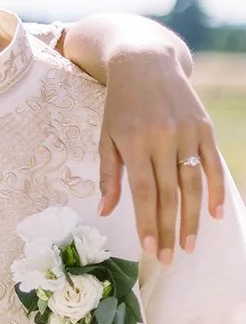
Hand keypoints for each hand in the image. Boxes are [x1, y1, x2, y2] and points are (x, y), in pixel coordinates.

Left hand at [98, 51, 224, 264]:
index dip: (148, 222)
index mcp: (134, 143)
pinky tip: (216, 215)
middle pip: (169, 194)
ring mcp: (187, 133)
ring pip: (193, 184)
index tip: (148, 249)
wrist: (145, 63)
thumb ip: (109, 175)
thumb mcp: (106, 136)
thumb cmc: (120, 106)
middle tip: (168, 259)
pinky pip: (212, 165)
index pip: (144, 192)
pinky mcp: (204, 128)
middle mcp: (163, 138)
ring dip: (193, 218)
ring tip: (188, 246)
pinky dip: (217, 190)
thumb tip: (106, 212)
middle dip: (169, 230)